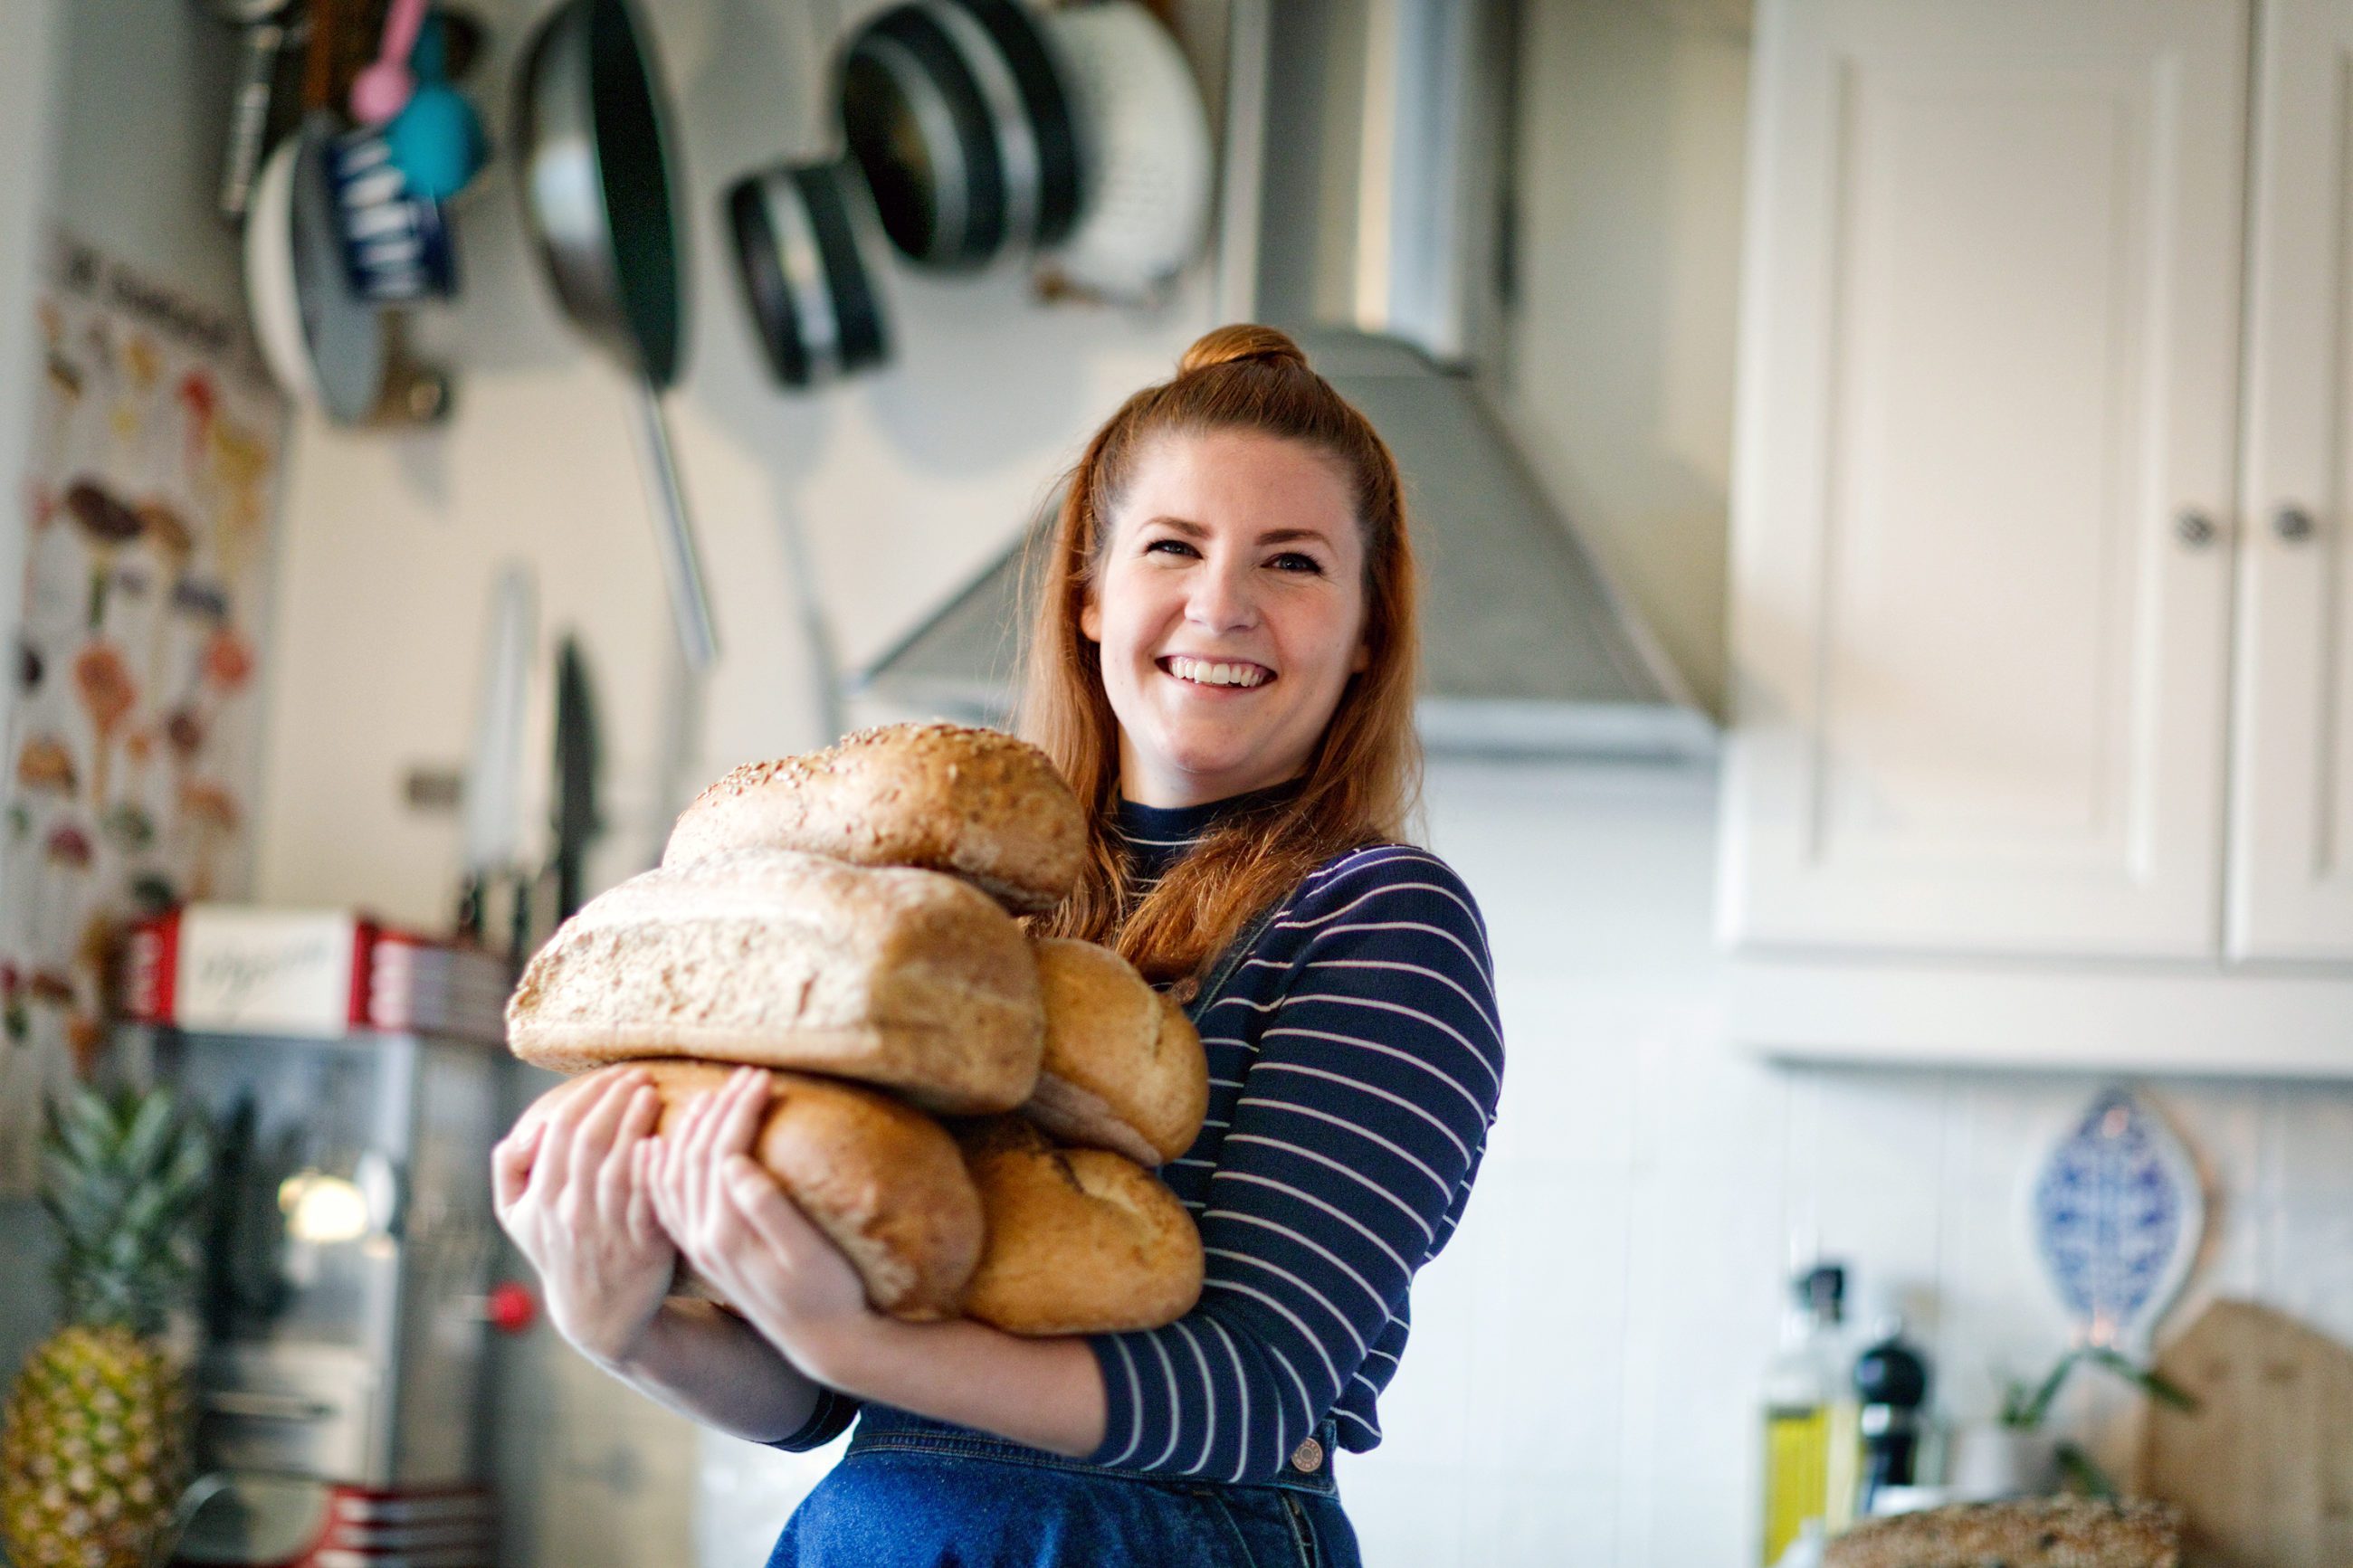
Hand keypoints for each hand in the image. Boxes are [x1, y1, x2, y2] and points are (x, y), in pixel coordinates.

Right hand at [491, 1066, 673, 1367]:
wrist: (596, 1314)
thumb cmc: (558, 1249)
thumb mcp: (516, 1217)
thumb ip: (510, 1168)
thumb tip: (529, 1127)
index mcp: (540, 1200)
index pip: (560, 1132)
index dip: (588, 1096)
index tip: (613, 1074)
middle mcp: (571, 1213)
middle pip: (591, 1141)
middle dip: (615, 1099)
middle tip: (639, 1074)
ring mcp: (607, 1231)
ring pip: (620, 1165)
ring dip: (637, 1122)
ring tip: (653, 1093)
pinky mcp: (644, 1246)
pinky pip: (650, 1199)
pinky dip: (655, 1167)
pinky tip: (666, 1139)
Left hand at [644, 1067, 877, 1381]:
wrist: (823, 1341)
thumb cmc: (830, 1292)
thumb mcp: (808, 1253)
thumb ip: (768, 1209)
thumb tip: (735, 1163)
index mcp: (727, 1234)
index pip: (722, 1154)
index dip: (740, 1111)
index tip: (762, 1077)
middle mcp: (703, 1239)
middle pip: (694, 1159)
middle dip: (719, 1109)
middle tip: (746, 1075)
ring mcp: (698, 1245)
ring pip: (674, 1175)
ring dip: (691, 1130)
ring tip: (714, 1094)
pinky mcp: (703, 1248)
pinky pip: (667, 1199)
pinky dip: (662, 1165)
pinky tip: (662, 1144)